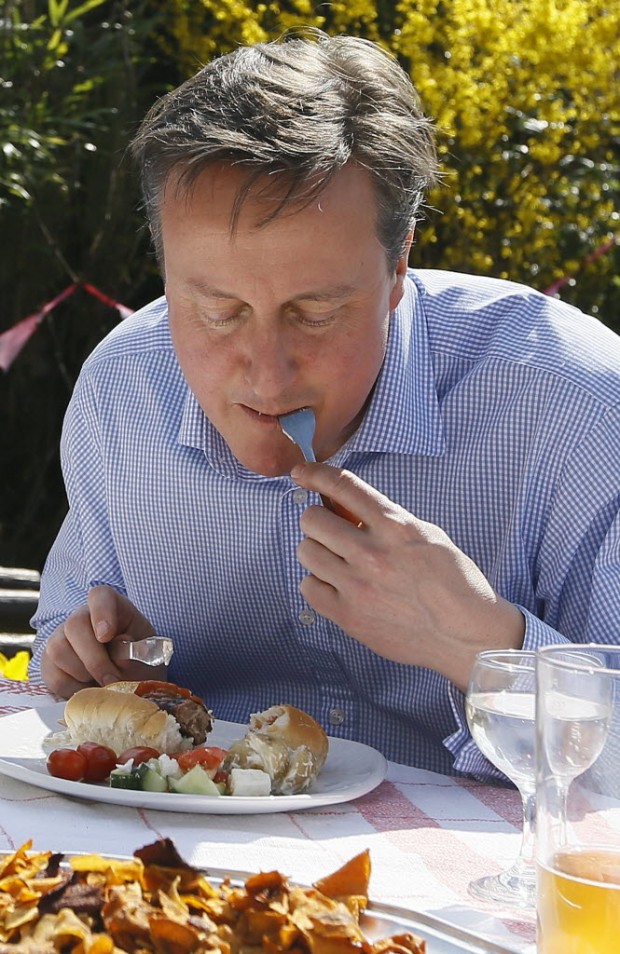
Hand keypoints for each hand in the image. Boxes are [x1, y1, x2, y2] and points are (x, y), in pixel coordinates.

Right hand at [40, 585, 155, 697]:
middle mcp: (82, 617)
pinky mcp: (49, 662)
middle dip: (94, 658)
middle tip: (111, 680)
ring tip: (101, 683)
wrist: (125, 683)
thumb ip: (135, 652)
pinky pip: (53, 675)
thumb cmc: (137, 662)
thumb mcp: (144, 656)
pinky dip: (73, 689)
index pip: (100, 596)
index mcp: (111, 607)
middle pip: (74, 625)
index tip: (107, 636)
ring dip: (83, 674)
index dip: (101, 612)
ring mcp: (61, 638)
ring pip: (58, 650)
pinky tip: (88, 689)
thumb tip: (121, 651)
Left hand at [291, 463, 524, 691]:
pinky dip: (318, 583)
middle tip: (330, 532)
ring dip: (317, 551)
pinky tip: (336, 585)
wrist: (466, 635)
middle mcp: (372, 553)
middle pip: (312, 520)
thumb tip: (347, 509)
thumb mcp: (426, 535)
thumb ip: (387, 521)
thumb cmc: (454, 584)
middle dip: (318, 521)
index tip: (301, 473)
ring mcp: (358, 586)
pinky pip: (308, 587)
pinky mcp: (349, 616)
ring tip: (336, 561)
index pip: (343, 486)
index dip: (315, 474)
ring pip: (306, 552)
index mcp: (395, 526)